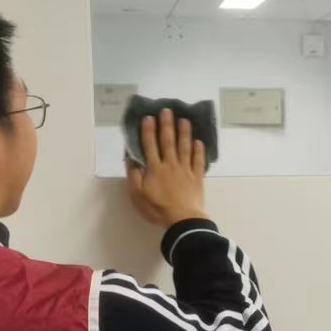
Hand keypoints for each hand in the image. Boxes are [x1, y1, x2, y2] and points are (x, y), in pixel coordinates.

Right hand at [126, 110, 208, 227]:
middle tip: (168, 110)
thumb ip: (134, 177)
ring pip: (185, 147)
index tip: (149, 117)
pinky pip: (198, 160)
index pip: (150, 146)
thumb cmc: (158, 208)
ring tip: (185, 120)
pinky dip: (199, 150)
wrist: (183, 219)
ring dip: (184, 133)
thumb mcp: (138, 195)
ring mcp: (186, 169)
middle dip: (167, 125)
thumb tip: (131, 160)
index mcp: (155, 169)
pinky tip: (199, 141)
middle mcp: (170, 165)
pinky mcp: (197, 177)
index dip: (149, 131)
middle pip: (168, 141)